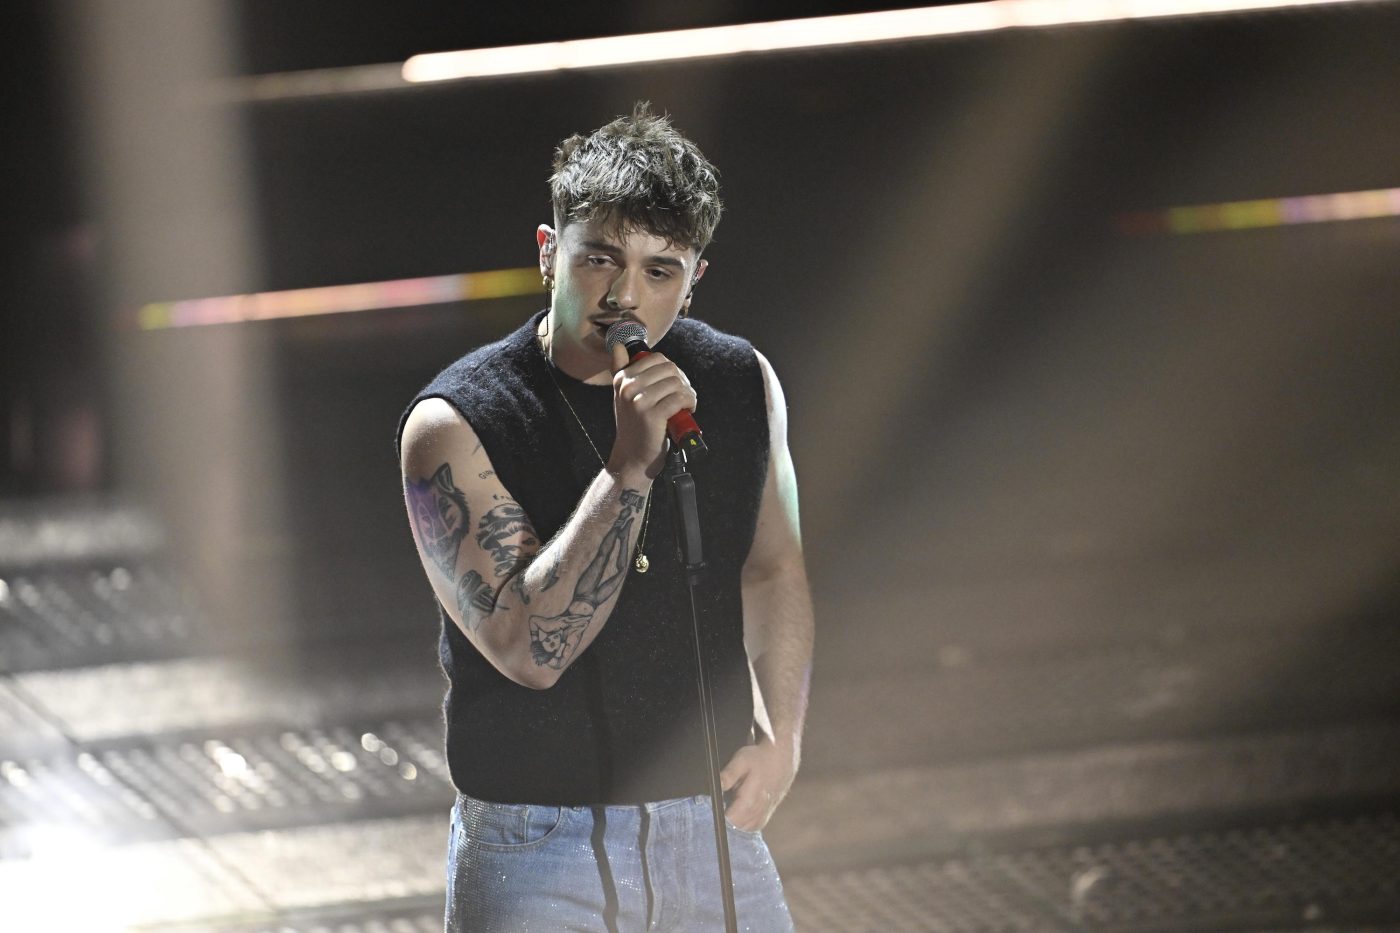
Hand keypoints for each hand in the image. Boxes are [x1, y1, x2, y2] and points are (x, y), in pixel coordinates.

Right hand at [607, 341, 697, 479]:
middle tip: (683, 397)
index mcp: (622, 379)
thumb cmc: (633, 426)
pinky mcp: (652, 415)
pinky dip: (689, 403)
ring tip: (685, 405)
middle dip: (682, 381)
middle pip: (669, 368)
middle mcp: (627, 387)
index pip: (657, 359)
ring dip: (688, 393)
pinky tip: (687, 411)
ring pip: (676, 383)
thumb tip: (618, 345)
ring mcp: (639, 401)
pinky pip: (680, 398)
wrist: (632, 457)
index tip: (674, 385)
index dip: (672, 370)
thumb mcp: (623, 397)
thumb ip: (620, 371)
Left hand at [720, 737, 796, 832]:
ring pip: (748, 827)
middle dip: (729, 819)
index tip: (717, 807)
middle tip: (724, 805)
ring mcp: (766, 811)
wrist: (782, 757)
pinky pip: (757, 825)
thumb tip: (717, 786)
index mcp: (751, 798)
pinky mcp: (770, 811)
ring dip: (738, 822)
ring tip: (733, 807)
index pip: (732, 819)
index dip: (721, 816)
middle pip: (739, 826)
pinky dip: (749, 823)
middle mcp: (760, 808)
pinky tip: (744, 812)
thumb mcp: (740, 760)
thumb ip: (728, 775)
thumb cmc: (759, 757)